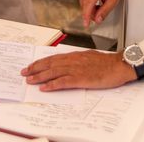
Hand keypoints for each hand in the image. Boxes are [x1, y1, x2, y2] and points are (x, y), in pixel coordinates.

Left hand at [21, 50, 135, 90]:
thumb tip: (68, 62)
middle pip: (50, 64)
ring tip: (29, 80)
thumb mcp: (89, 57)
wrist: (119, 65)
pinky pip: (63, 82)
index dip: (41, 62)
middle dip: (35, 68)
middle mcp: (73, 60)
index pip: (53, 58)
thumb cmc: (107, 63)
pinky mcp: (81, 78)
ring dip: (40, 76)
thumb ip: (77, 60)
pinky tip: (44, 88)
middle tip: (24, 73)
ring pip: (53, 72)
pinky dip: (52, 85)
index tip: (31, 65)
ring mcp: (76, 69)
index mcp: (75, 55)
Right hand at [79, 0, 126, 27]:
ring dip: (90, 9)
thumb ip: (105, 10)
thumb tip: (98, 20)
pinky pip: (83, 0)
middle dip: (91, 13)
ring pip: (84, 3)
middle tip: (100, 16)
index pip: (89, 4)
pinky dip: (88, 4)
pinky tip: (95, 3)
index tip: (86, 24)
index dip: (86, 16)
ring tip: (100, 6)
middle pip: (85, 5)